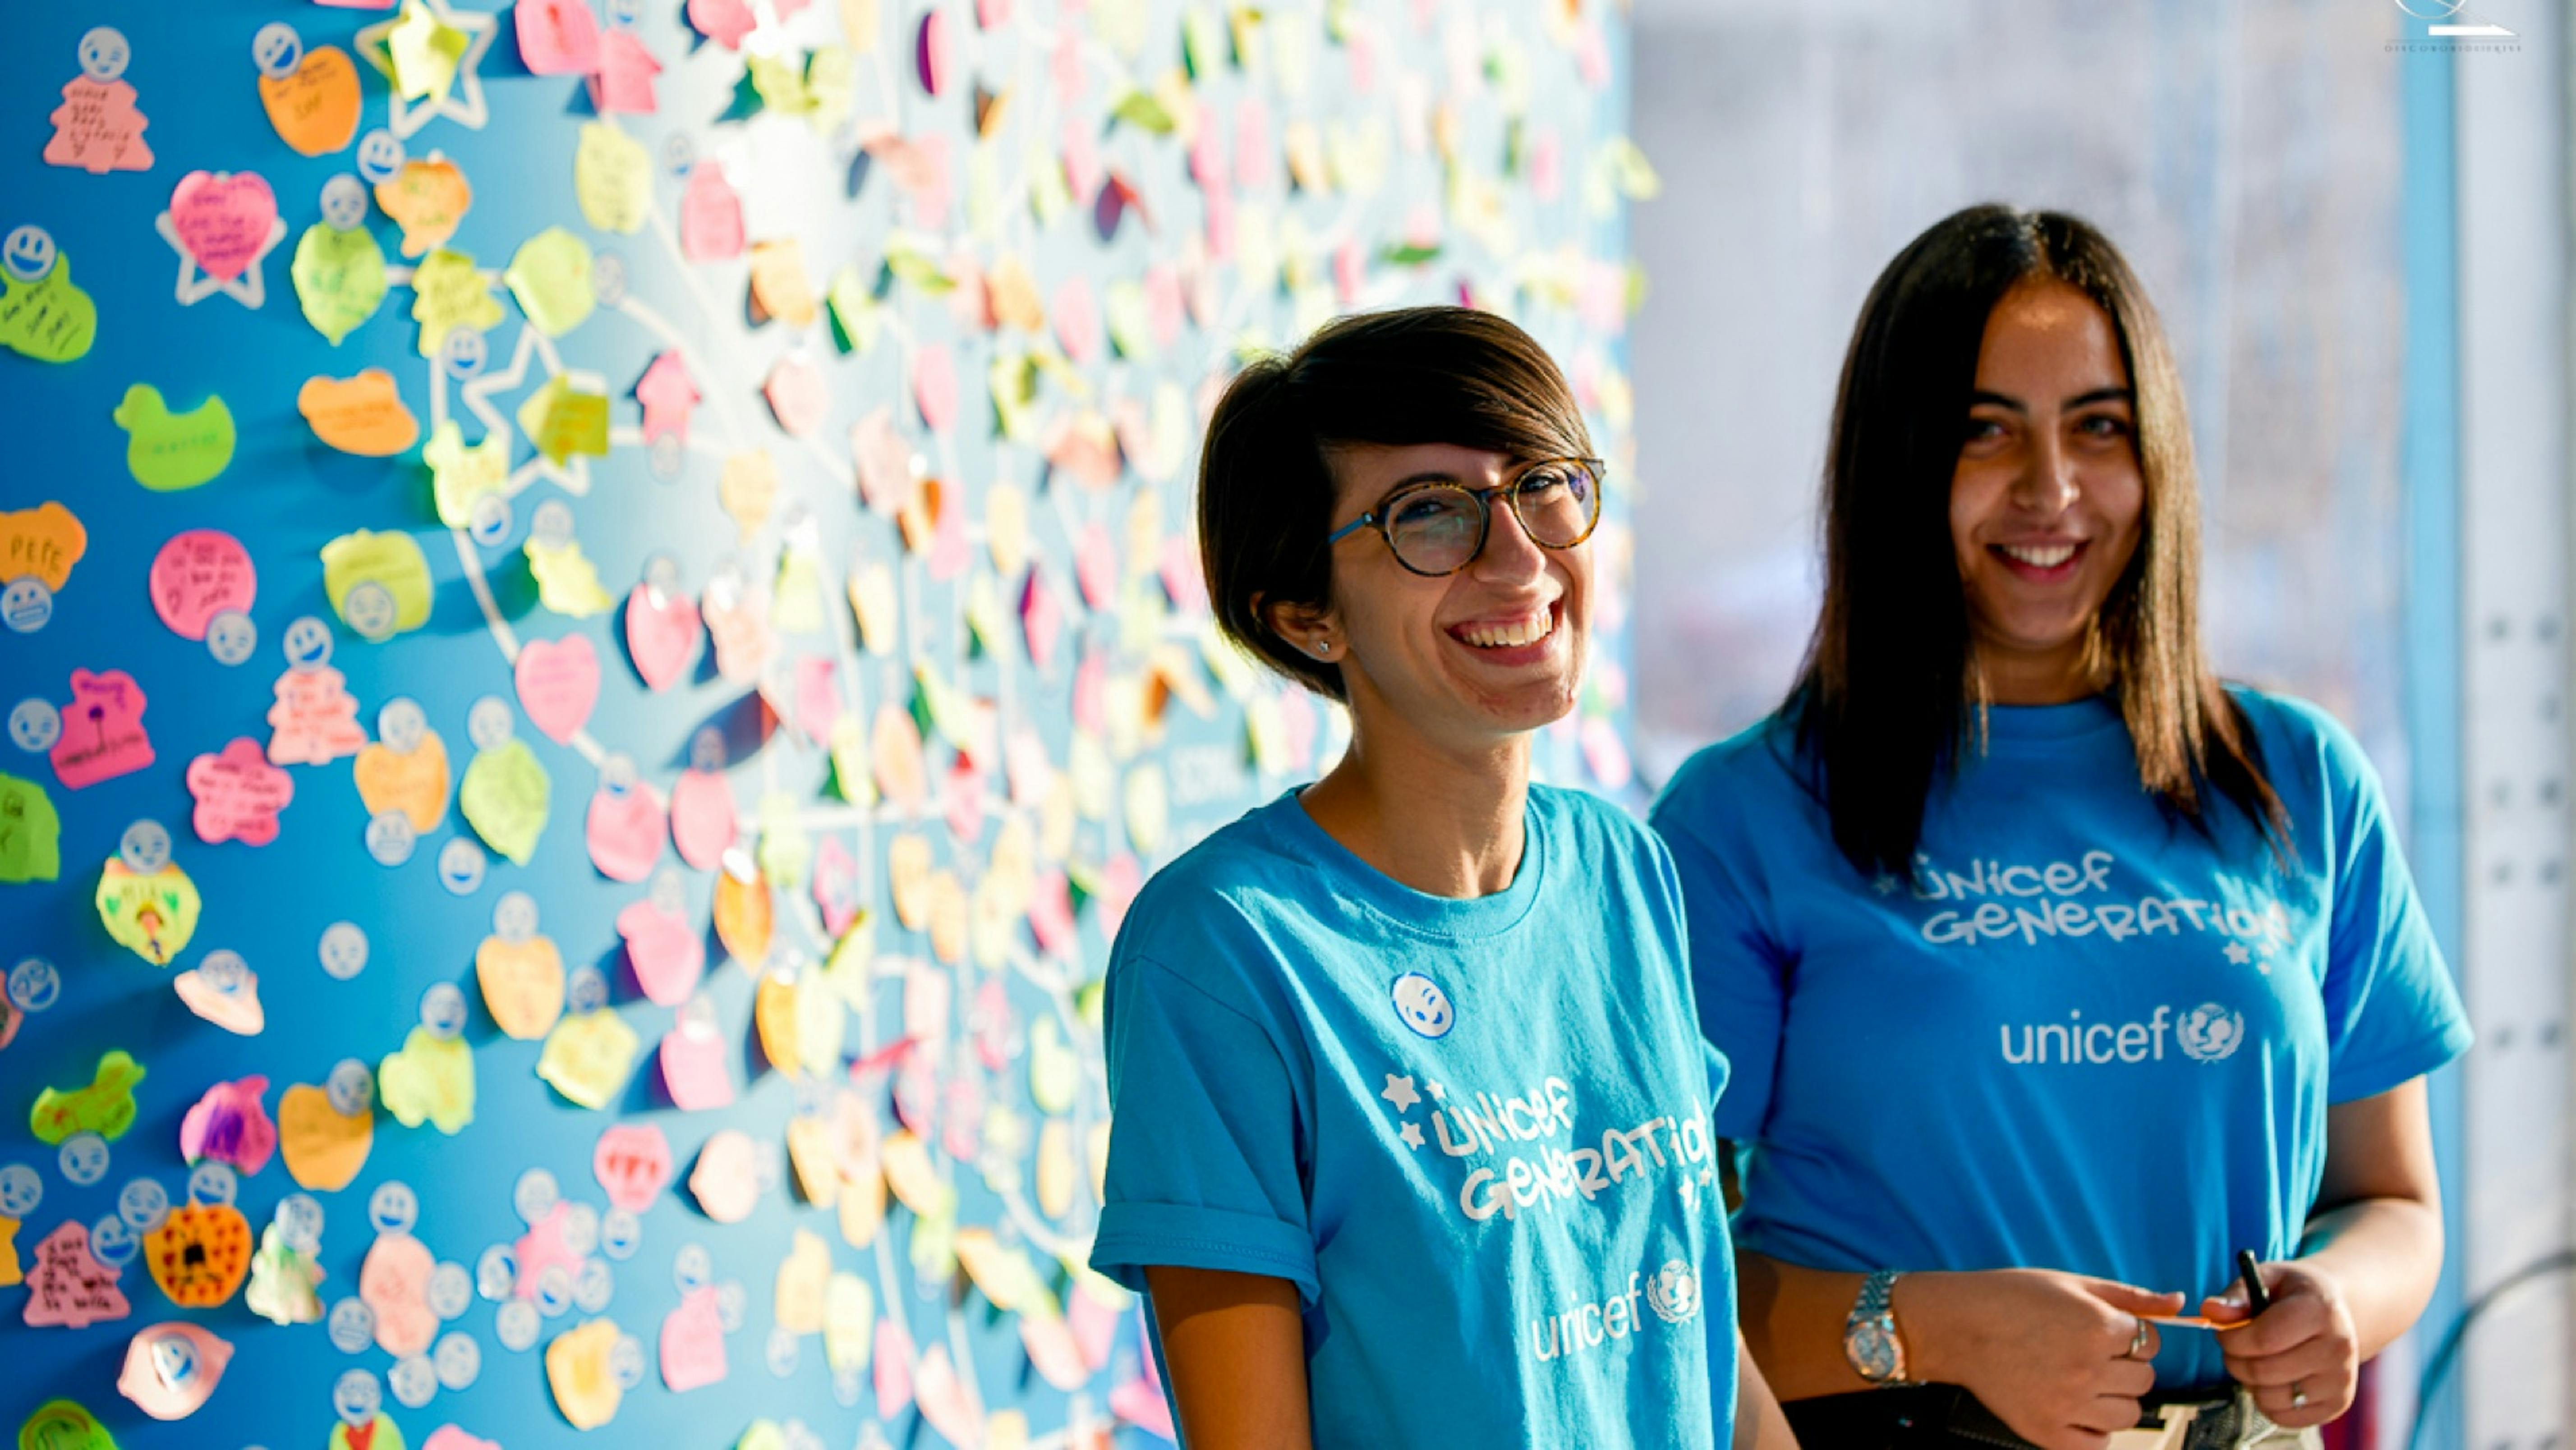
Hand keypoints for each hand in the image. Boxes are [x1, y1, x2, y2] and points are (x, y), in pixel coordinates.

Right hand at [1902, 1269, 2184, 1449]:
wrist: (1956, 1326)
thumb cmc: (2009, 1299)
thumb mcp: (2072, 1284)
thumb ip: (2130, 1297)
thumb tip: (2178, 1304)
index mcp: (2098, 1328)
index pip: (2149, 1342)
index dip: (2128, 1335)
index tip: (2104, 1332)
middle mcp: (2088, 1369)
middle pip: (2144, 1379)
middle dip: (2124, 1366)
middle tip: (2089, 1354)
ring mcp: (2068, 1404)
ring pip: (2129, 1414)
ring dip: (2114, 1399)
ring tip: (2083, 1381)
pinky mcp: (2047, 1431)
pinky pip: (2098, 1443)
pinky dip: (2094, 1429)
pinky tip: (2075, 1407)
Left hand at [2203, 1259, 2358, 1427]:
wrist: (2337, 1312)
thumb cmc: (2293, 1294)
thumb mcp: (2266, 1279)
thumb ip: (2236, 1296)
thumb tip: (2210, 1311)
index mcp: (2321, 1311)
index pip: (2263, 1339)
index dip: (2231, 1339)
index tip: (2223, 1332)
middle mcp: (2338, 1348)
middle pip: (2263, 1371)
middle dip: (2235, 1360)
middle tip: (2235, 1348)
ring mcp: (2340, 1380)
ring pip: (2271, 1398)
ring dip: (2249, 1382)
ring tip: (2255, 1361)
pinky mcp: (2337, 1404)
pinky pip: (2284, 1417)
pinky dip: (2267, 1402)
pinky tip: (2272, 1379)